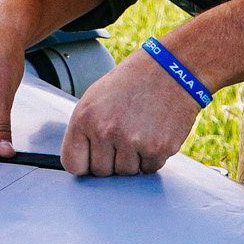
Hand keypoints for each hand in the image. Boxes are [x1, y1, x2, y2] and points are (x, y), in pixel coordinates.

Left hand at [60, 48, 199, 174]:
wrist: (171, 69)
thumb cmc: (130, 84)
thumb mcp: (94, 99)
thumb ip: (84, 131)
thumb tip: (81, 164)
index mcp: (84, 119)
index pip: (73, 164)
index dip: (84, 164)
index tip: (93, 158)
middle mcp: (105, 132)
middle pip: (101, 172)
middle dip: (111, 161)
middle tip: (123, 137)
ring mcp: (133, 141)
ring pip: (126, 173)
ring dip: (132, 160)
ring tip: (139, 132)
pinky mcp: (158, 148)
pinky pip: (149, 169)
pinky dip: (152, 157)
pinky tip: (154, 134)